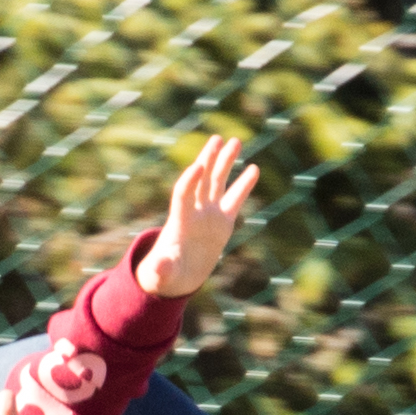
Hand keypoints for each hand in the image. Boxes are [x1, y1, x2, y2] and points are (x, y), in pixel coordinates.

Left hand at [146, 129, 257, 301]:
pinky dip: (244, 185)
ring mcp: (209, 215)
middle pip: (201, 181)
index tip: (198, 165)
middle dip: (208, 160)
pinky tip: (254, 169)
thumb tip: (162, 266)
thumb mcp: (161, 274)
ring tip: (235, 141)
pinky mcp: (223, 222)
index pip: (183, 195)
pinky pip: (235, 199)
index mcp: (179, 222)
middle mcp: (195, 212)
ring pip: (218, 183)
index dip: (189, 181)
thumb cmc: (165, 274)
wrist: (176, 275)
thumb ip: (162, 269)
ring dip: (225, 162)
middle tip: (217, 139)